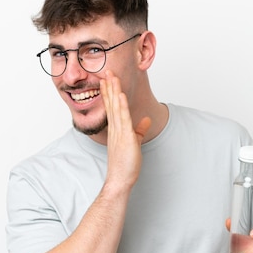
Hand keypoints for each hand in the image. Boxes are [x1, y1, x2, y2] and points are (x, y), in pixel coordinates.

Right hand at [100, 71, 150, 189]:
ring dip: (114, 91)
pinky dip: (121, 106)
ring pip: (116, 108)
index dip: (109, 93)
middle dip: (109, 87)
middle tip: (106, 72)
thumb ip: (139, 130)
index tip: (107, 81)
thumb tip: (146, 119)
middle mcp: (115, 129)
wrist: (119, 180)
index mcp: (115, 129)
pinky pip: (123, 119)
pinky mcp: (125, 138)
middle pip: (111, 104)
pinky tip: (120, 95)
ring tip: (111, 77)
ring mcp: (119, 132)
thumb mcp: (133, 142)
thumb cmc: (125, 164)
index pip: (112, 107)